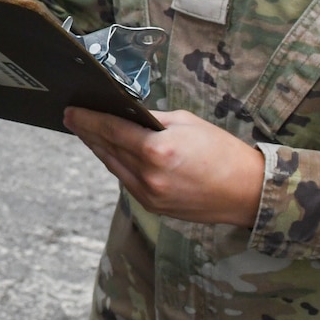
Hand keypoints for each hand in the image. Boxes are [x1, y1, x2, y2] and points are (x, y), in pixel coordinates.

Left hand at [63, 107, 264, 227]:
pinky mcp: (155, 207)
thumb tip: (127, 115)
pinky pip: (128, 181)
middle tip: (73, 119)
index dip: (88, 120)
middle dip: (89, 133)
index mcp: (157, 150)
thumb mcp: (187, 122)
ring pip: (114, 167)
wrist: (247, 192)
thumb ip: (152, 120)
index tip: (71, 112)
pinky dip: (119, 165)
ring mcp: (150, 195)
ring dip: (100, 149)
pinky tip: (113, 153)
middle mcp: (149, 176)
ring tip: (88, 133)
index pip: (112, 130)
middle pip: (108, 149)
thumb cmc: (222, 152)